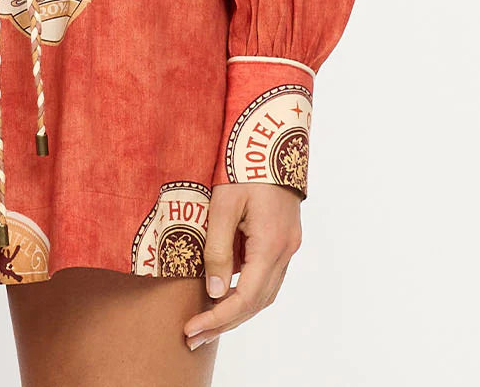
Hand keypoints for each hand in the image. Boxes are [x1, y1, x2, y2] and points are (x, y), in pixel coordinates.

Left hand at [183, 182, 301, 349]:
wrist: (271, 142)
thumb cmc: (244, 168)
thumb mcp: (223, 205)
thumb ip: (218, 248)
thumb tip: (214, 291)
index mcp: (271, 243)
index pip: (245, 296)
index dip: (218, 318)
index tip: (192, 329)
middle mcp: (285, 251)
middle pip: (256, 302)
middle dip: (224, 322)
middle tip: (193, 338)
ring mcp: (287, 247)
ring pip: (263, 293)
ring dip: (235, 311)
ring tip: (204, 324)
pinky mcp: (283, 241)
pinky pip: (265, 277)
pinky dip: (244, 292)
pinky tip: (221, 293)